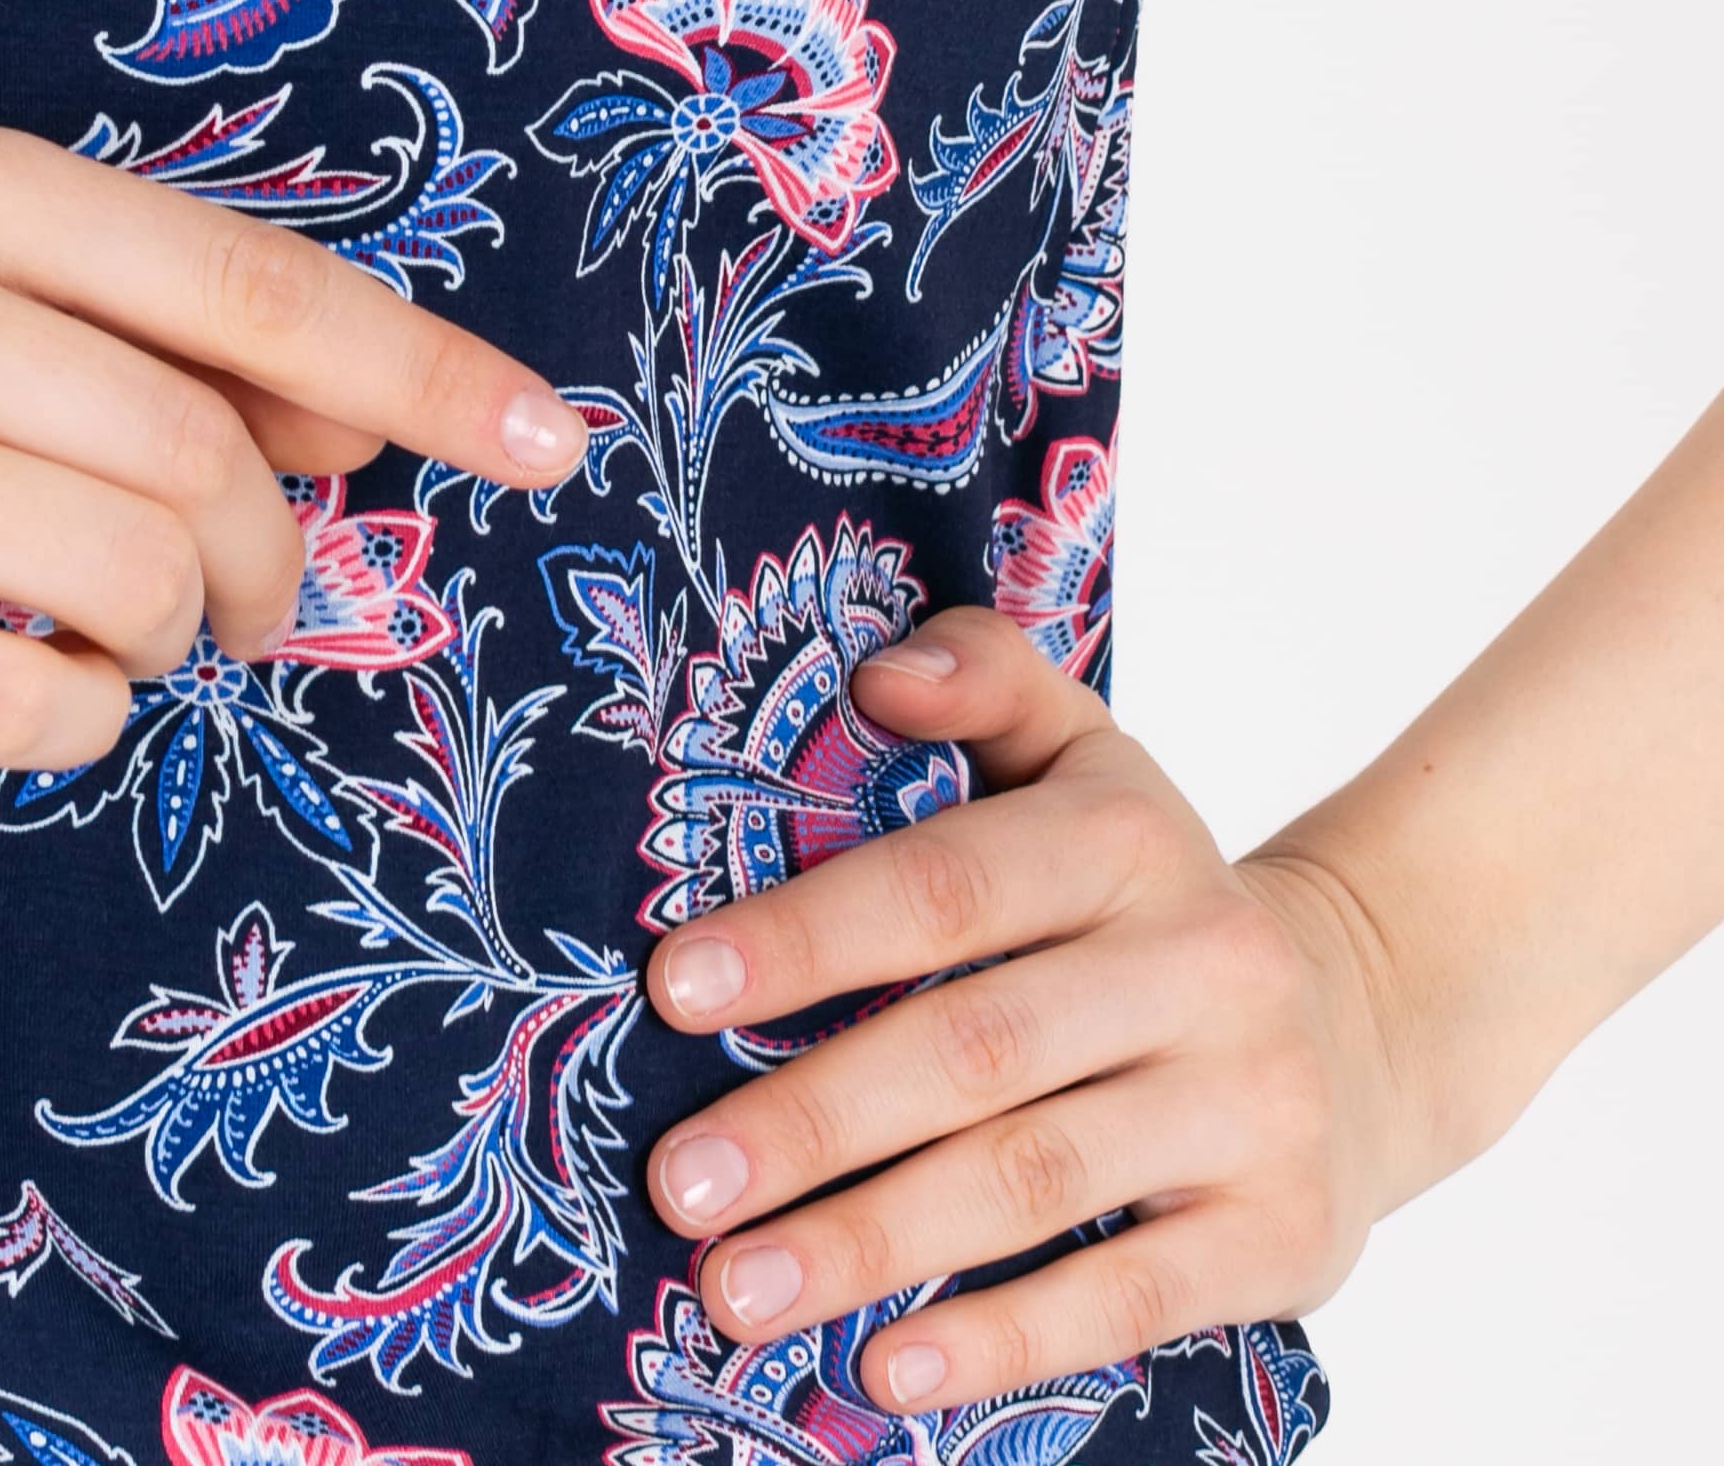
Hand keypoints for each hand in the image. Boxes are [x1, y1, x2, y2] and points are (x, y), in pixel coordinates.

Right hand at [0, 102, 585, 766]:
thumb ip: (122, 321)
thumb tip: (363, 411)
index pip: (241, 279)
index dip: (419, 369)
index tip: (547, 438)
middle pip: (201, 452)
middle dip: (275, 555)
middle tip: (258, 604)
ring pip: (126, 577)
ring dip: (170, 639)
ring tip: (115, 633)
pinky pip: (18, 697)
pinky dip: (71, 716)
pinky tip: (14, 678)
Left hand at [640, 607, 1416, 1415]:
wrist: (1372, 1019)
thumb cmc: (1154, 894)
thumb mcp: (1087, 758)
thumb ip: (984, 678)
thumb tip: (875, 675)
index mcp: (1128, 839)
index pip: (946, 886)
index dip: (806, 936)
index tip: (671, 990)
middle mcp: (1200, 965)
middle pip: (974, 1049)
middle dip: (811, 1119)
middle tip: (680, 1183)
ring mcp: (1247, 1106)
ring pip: (1032, 1183)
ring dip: (871, 1244)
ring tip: (737, 1290)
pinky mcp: (1278, 1234)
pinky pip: (1126, 1298)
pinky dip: (1002, 1340)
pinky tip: (889, 1369)